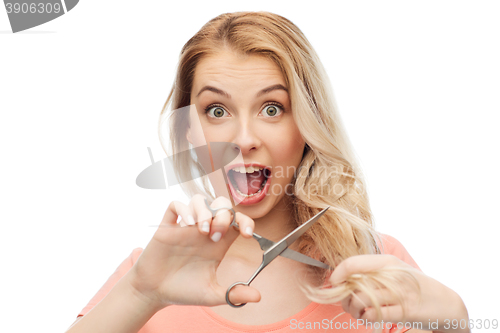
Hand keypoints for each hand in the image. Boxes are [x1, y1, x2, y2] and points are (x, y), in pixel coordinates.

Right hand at [127, 194, 260, 308]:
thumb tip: (258, 296)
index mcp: (218, 243)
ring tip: (201, 230)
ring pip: (200, 200)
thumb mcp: (212, 294)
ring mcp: (186, 227)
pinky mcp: (167, 227)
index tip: (247, 234)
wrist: (154, 293)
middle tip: (217, 235)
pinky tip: (187, 224)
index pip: (238, 220)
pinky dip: (183, 209)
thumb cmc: (183, 291)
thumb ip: (234, 294)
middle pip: (221, 205)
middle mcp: (204, 231)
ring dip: (204, 210)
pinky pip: (175, 205)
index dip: (246, 221)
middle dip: (224, 215)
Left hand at [330, 255, 468, 332]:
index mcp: (387, 261)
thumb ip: (371, 271)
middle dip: (344, 298)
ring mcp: (399, 293)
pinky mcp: (406, 311)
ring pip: (360, 300)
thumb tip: (342, 278)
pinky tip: (370, 319)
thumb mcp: (394, 272)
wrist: (447, 304)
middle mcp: (392, 274)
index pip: (352, 263)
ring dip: (353, 310)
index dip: (337, 274)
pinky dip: (366, 319)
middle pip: (353, 285)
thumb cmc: (414, 287)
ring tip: (358, 313)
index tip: (334, 283)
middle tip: (348, 305)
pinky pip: (375, 314)